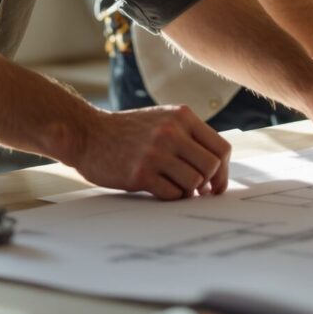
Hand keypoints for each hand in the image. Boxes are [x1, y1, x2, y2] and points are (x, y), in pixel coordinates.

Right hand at [68, 105, 231, 199]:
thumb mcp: (163, 120)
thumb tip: (218, 169)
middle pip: (212, 168)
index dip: (224, 171)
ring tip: (176, 186)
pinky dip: (171, 196)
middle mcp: (171, 132)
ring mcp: (156, 153)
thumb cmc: (129, 131)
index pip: (221, 148)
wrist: (88, 134)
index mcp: (182, 116)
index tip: (217, 183)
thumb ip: (189, 136)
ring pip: (195, 182)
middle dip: (209, 184)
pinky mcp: (141, 173)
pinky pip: (173, 194)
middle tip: (199, 191)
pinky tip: (160, 188)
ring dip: (188, 190)